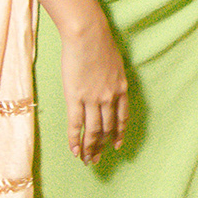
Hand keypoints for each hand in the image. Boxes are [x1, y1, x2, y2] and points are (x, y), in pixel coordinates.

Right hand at [59, 18, 127, 163]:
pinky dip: (75, 139)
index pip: (122, 118)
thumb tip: (109, 88)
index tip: (117, 145)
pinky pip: (76, 124)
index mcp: (121, 88)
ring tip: (87, 160)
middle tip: (98, 159)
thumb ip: (114, 80)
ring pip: (93, 130)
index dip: (119, 133)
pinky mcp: (75, 98)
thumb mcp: (115, 64)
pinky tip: (75, 151)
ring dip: (90, 148)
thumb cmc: (100, 44)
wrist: (88, 36)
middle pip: (107, 128)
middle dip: (103, 145)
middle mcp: (110, 97)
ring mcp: (93, 99)